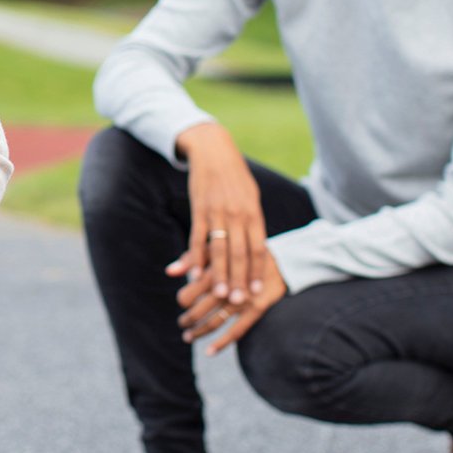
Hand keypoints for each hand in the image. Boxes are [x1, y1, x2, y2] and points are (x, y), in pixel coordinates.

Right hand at [168, 122, 269, 305]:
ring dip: (218, 274)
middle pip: (240, 253)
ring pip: (219, 249)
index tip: (256, 293)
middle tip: (237, 302)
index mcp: (253, 213)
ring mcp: (218, 212)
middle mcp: (238, 215)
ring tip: (218, 294)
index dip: (257, 272)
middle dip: (239, 280)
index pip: (258, 248)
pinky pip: (197, 238)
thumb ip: (253, 222)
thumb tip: (256, 247)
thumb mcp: (250, 196)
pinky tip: (193, 274)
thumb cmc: (235, 176)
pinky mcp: (199, 209)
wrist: (213, 150)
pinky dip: (195, 258)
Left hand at [177, 253, 287, 355]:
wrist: (280, 260)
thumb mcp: (218, 250)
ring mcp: (243, 299)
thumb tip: (168, 272)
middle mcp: (229, 285)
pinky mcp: (257, 309)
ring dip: (199, 332)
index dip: (183, 300)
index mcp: (216, 269)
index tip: (183, 302)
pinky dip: (221, 344)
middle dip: (188, 319)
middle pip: (199, 310)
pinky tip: (209, 352)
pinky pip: (236, 331)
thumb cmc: (241, 254)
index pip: (189, 293)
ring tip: (188, 336)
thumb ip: (192, 259)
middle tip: (182, 323)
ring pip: (214, 322)